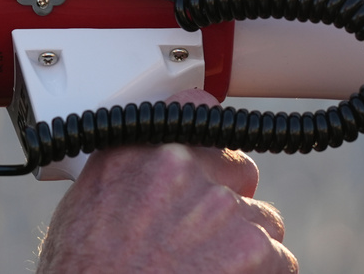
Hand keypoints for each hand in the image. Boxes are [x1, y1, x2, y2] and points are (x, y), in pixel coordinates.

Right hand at [36, 90, 297, 272]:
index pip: (194, 106)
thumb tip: (139, 173)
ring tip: (206, 268)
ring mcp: (224, 208)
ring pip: (261, 219)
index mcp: (139, 150)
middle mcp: (183, 168)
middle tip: (206, 232)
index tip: (210, 149)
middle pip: (236, 168)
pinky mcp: (257, 250)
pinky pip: (280, 259)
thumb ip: (125, 173)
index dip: (206, 134)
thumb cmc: (84, 269)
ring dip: (244, 243)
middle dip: (229, 196)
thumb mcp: (82, 205)